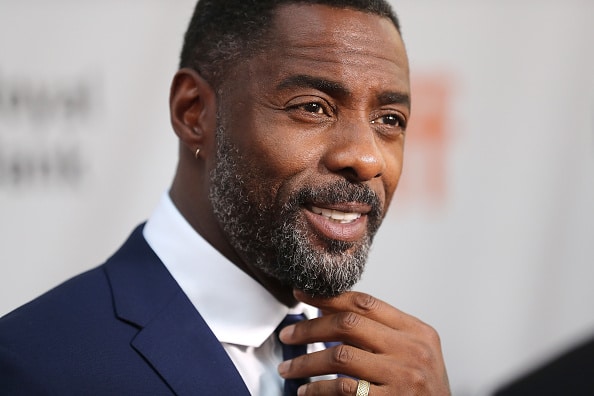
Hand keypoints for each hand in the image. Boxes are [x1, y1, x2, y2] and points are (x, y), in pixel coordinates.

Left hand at [278, 290, 449, 394]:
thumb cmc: (422, 390)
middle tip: (288, 334)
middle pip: (349, 323)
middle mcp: (412, 350)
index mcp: (417, 331)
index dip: (329, 297)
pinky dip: (318, 388)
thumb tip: (329, 311)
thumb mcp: (412, 352)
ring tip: (289, 368)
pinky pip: (343, 389)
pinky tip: (307, 391)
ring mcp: (403, 377)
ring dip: (306, 361)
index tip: (302, 294)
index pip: (366, 303)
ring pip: (340, 356)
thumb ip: (380, 333)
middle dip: (310, 327)